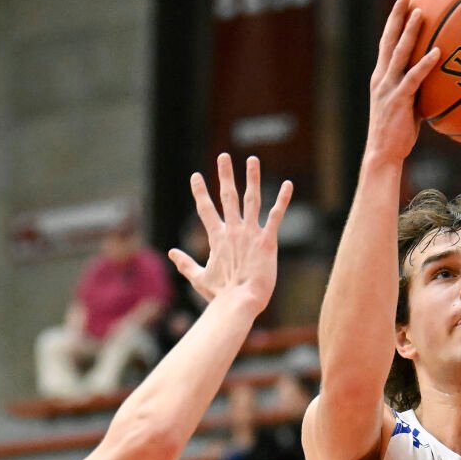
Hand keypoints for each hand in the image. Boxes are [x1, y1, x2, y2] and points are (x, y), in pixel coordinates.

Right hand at [169, 154, 291, 312]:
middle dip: (225, 175)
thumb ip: (185, 263)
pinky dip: (283, 200)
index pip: (205, 209)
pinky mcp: (267, 241)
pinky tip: (289, 184)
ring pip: (251, 199)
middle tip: (223, 157)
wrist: (240, 302)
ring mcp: (250, 233)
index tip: (195, 176)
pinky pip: (276, 215)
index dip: (199, 191)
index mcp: (216, 238)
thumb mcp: (199, 278)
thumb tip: (171, 253)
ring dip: (252, 178)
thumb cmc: (221, 294)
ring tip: (252, 159)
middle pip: (228, 196)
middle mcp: (233, 230)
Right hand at [364, 0, 438, 165]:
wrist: (383, 153)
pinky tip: (436, 52)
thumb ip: (417, 89)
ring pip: (399, 53)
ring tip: (421, 13)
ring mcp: (388, 88)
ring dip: (410, 32)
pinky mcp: (398, 100)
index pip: (387, 42)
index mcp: (382, 76)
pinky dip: (424, 64)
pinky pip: (413, 78)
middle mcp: (382, 77)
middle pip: (389, 39)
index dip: (394, 20)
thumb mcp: (407, 106)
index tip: (404, 1)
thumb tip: (437, 81)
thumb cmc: (398, 133)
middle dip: (397, 15)